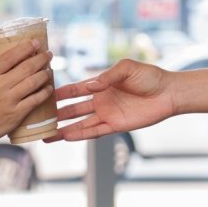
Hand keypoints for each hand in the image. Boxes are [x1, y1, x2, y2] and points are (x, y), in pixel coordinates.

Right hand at [0, 40, 53, 147]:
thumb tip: (9, 60)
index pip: (10, 56)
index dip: (26, 47)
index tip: (36, 42)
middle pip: (26, 67)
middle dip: (40, 58)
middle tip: (48, 54)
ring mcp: (8, 100)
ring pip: (33, 82)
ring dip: (44, 74)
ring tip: (49, 70)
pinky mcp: (15, 115)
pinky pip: (35, 100)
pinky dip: (44, 92)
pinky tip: (48, 88)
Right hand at [48, 58, 174, 140]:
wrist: (169, 92)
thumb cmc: (150, 77)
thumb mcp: (127, 68)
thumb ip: (107, 76)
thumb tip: (90, 86)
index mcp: (101, 85)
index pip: (75, 90)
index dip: (60, 93)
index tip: (43, 93)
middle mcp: (101, 101)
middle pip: (73, 109)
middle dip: (56, 113)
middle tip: (38, 118)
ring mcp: (107, 114)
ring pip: (80, 123)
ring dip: (64, 129)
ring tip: (46, 135)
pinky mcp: (116, 126)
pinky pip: (94, 132)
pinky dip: (80, 135)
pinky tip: (66, 137)